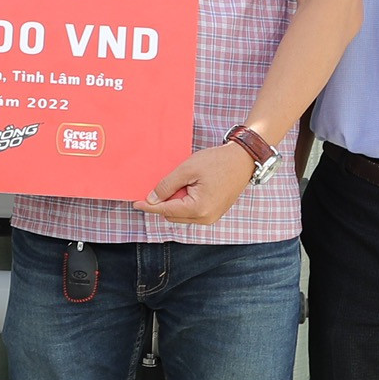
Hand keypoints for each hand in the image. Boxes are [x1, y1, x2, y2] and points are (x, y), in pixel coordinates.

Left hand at [135, 142, 252, 224]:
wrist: (243, 160)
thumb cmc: (217, 162)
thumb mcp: (187, 169)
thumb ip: (167, 185)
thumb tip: (152, 200)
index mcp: (199, 208)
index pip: (166, 210)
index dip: (149, 206)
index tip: (135, 203)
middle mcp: (206, 218)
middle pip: (173, 215)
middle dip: (164, 202)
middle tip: (164, 184)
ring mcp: (211, 218)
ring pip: (182, 215)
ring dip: (175, 202)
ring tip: (182, 183)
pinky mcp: (214, 213)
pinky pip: (192, 212)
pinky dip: (185, 202)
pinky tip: (188, 187)